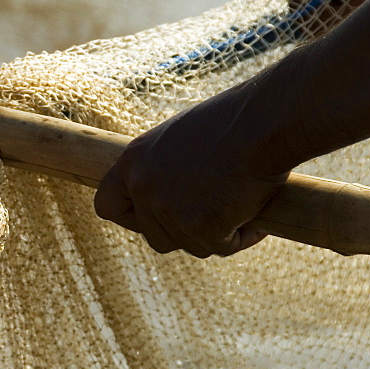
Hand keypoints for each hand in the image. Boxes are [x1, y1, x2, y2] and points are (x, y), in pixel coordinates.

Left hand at [93, 91, 287, 257]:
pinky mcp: (199, 227)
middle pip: (155, 236)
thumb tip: (176, 196)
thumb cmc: (232, 122)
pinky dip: (242, 236)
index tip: (153, 217)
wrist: (262, 124)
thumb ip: (165, 170)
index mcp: (132, 161)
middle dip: (184, 232)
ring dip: (216, 233)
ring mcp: (167, 209)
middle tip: (214, 214)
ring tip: (242, 203)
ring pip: (191, 244)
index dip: (131, 217)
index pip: (107, 205)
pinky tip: (256, 212)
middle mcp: (142, 186)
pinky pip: (222, 247)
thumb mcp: (181, 140)